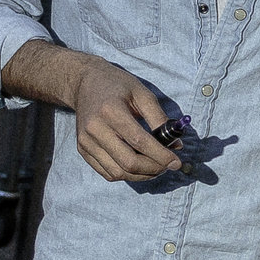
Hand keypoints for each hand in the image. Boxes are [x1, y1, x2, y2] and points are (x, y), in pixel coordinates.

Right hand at [69, 56, 180, 181]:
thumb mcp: (143, 94)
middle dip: (154, 168)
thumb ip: (159, 119)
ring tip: (156, 166)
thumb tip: (176, 145)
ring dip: (142, 175)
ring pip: (118, 173)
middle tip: (168, 165)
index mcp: (110, 111)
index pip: (139, 142)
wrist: (85, 83)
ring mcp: (86, 142)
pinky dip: (127, 175)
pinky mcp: (83, 150)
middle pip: (129, 162)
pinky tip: (139, 166)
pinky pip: (108, 173)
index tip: (176, 163)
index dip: (161, 156)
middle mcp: (95, 129)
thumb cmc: (117, 86)